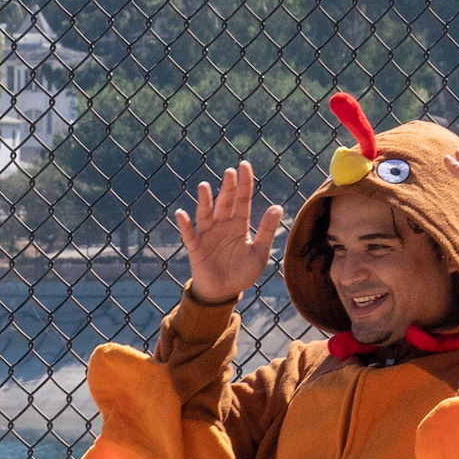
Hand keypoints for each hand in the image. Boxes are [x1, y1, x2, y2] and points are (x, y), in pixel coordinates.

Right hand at [172, 161, 283, 305]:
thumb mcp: (259, 254)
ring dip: (204, 201)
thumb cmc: (242, 273)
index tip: (244, 165)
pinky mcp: (196, 248)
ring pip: (206, 214)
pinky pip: (189, 234)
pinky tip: (182, 214)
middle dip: (227, 187)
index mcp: (239, 225)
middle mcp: (223, 225)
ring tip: (204, 187)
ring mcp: (208, 235)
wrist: (224, 293)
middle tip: (229, 172)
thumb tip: (277, 207)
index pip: (242, 199)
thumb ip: (267, 231)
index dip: (244, 183)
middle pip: (225, 202)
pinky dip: (185, 225)